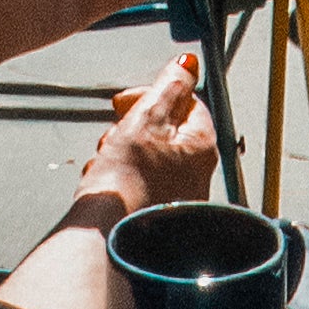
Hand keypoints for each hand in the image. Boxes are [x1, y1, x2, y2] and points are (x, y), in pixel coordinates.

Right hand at [82, 54, 217, 213]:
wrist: (106, 243)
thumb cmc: (126, 184)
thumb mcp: (146, 118)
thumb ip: (169, 87)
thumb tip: (187, 64)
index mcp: (202, 147)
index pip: (185, 103)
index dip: (151, 96)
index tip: (125, 102)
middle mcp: (199, 177)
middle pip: (165, 133)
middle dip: (133, 128)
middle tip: (115, 135)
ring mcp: (179, 203)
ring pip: (149, 161)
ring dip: (124, 155)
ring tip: (106, 164)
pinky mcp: (158, 224)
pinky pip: (141, 189)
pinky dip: (122, 182)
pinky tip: (106, 188)